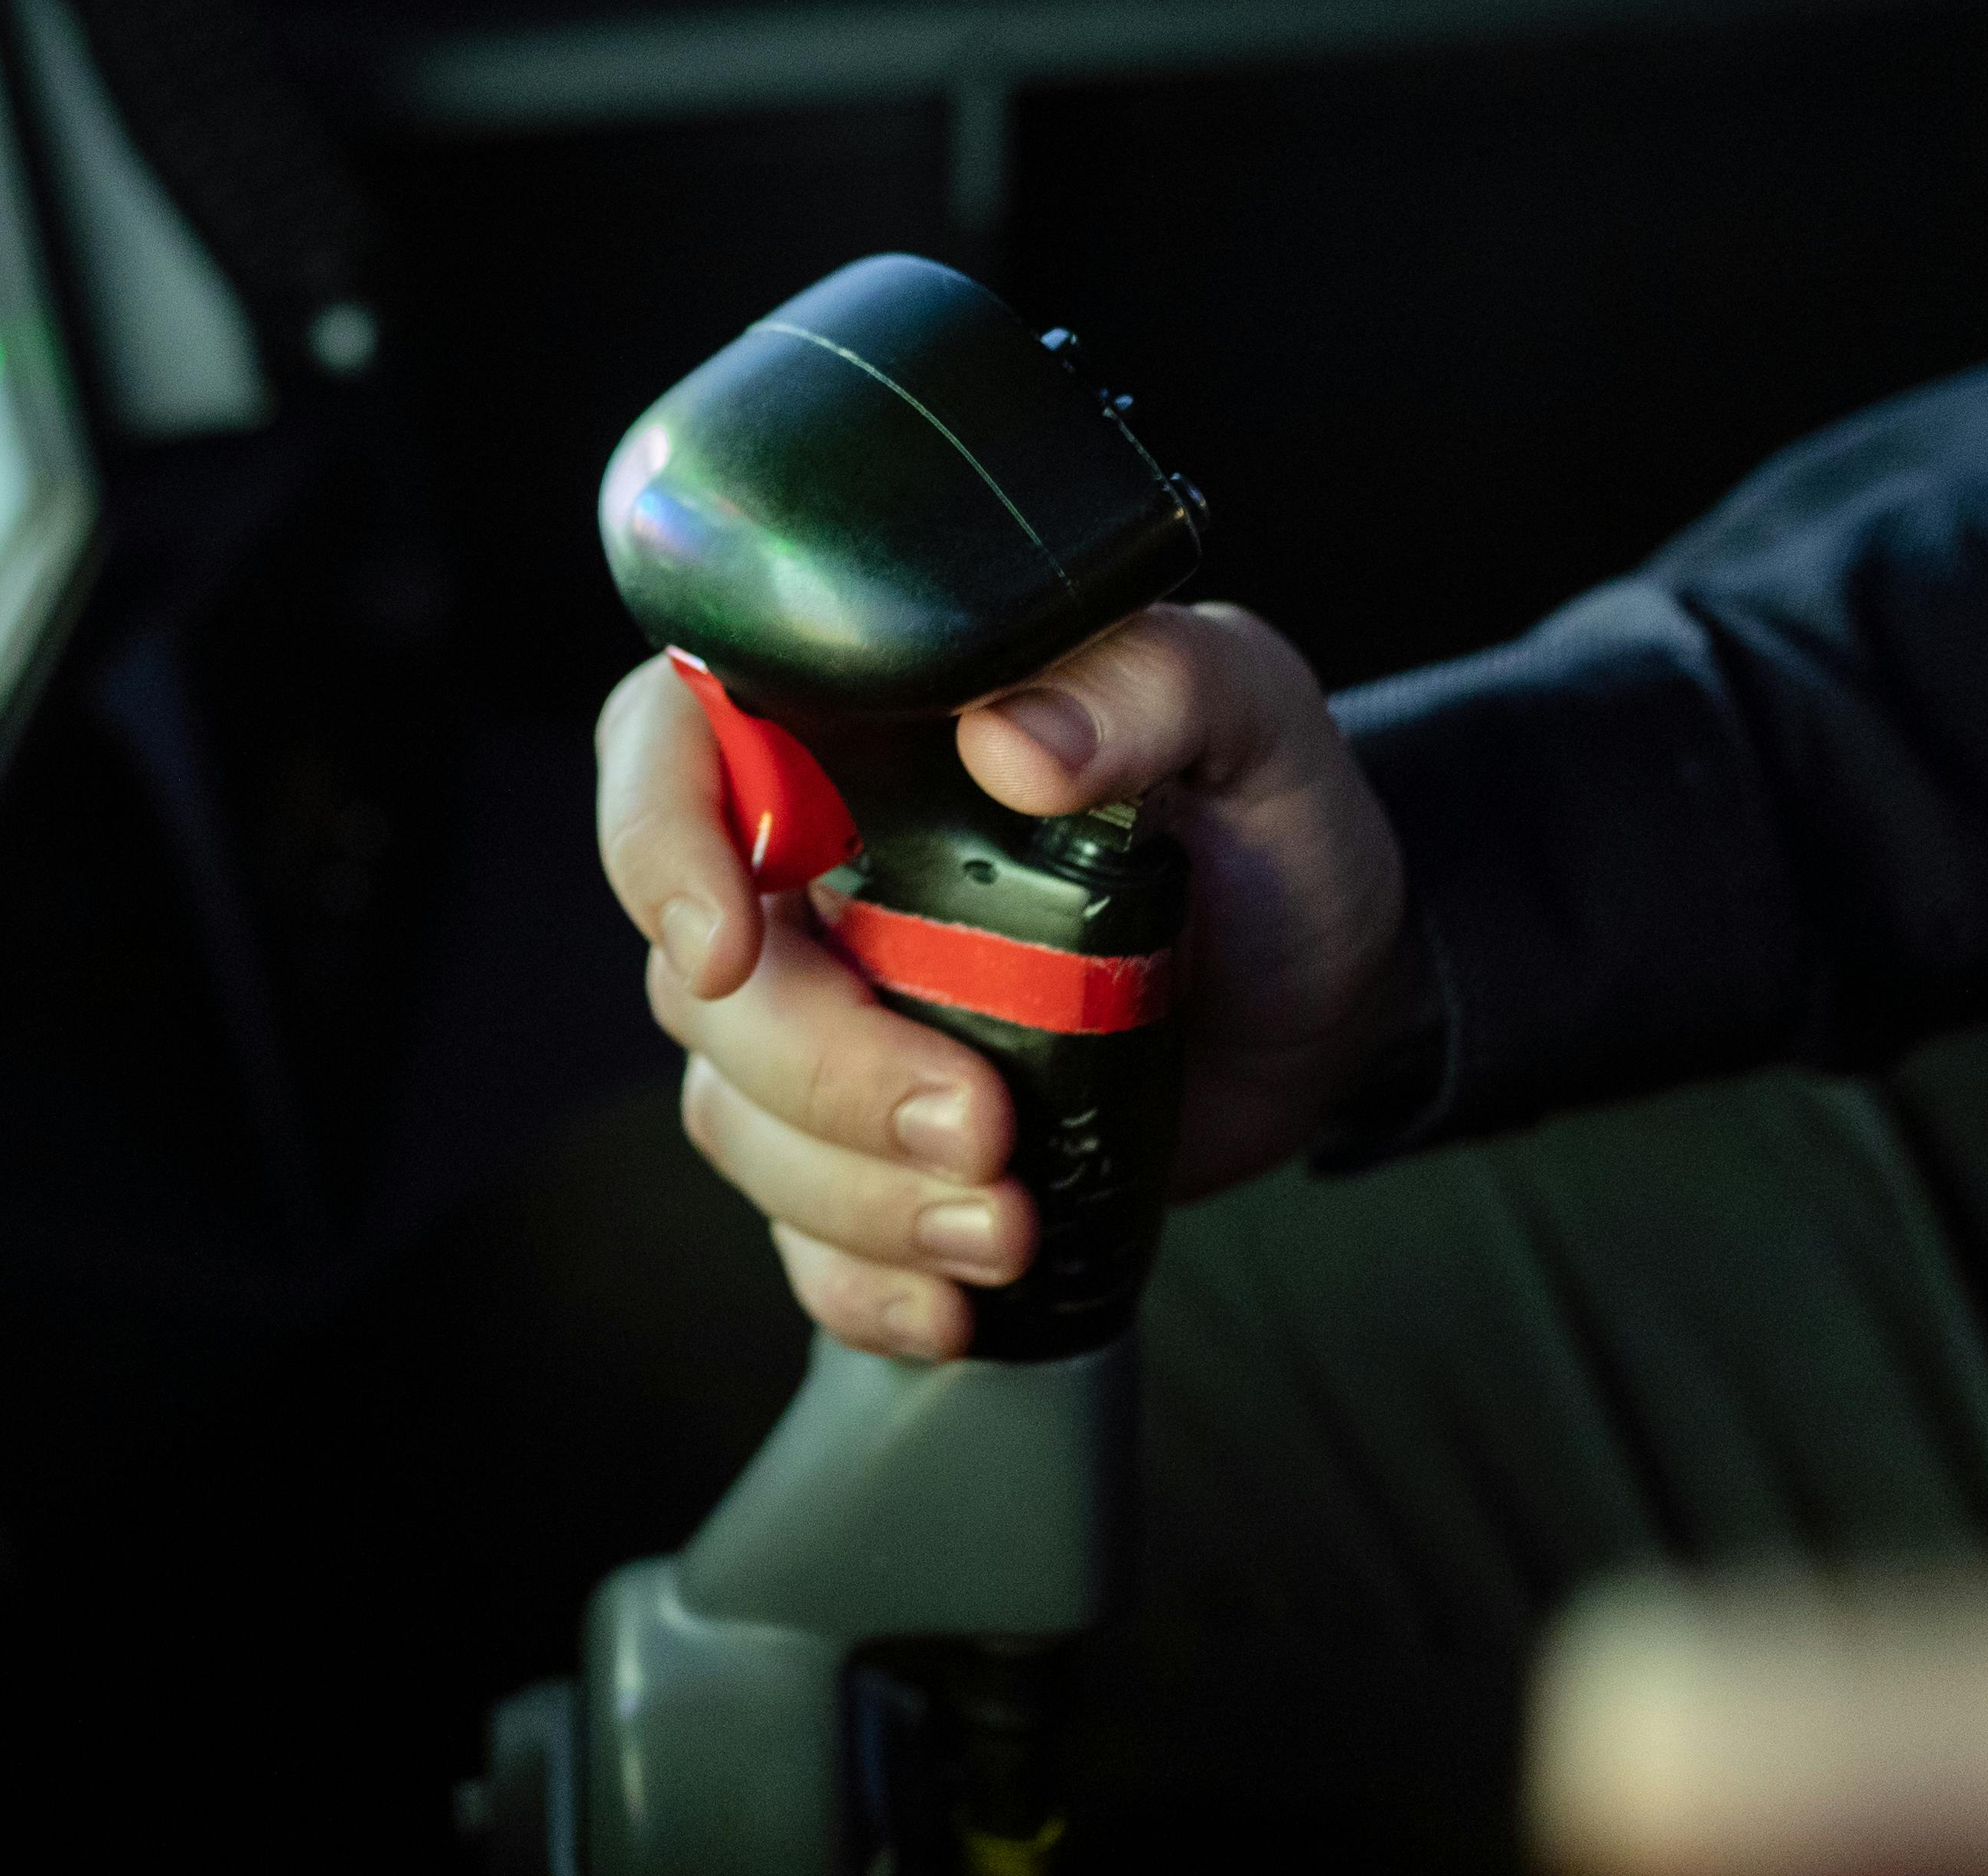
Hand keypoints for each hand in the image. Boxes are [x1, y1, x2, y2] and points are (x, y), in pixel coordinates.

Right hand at [593, 603, 1411, 1359]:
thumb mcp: (1252, 716)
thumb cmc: (1271, 826)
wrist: (1329, 992)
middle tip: (977, 1121)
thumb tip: (1016, 739)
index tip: (727, 946)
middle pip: (698, 977)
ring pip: (738, 1116)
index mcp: (855, 733)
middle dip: (822, 1070)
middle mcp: (810, 872)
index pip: (671, 745)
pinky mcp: (870, 1146)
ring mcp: (831, 1018)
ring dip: (857, 1191)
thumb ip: (1152, 685)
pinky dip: (865, 1281)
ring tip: (1010, 1219)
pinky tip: (959, 1301)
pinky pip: (803, 1232)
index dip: (657, 843)